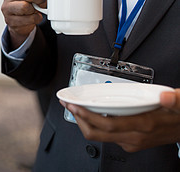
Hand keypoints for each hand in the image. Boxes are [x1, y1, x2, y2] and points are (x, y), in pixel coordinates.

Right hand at [1, 0, 46, 48]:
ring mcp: (7, 7)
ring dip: (36, 10)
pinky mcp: (10, 20)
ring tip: (37, 10)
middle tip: (43, 1)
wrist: (20, 20)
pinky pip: (27, 19)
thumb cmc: (28, 2)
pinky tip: (35, 16)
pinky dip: (35, 19)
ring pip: (26, 7)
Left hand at [60, 89, 179, 151]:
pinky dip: (96, 124)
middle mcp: (135, 137)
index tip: (75, 106)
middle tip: (69, 105)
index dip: (88, 116)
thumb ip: (174, 100)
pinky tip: (93, 113)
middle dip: (79, 120)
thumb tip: (167, 97)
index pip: (108, 125)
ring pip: (100, 136)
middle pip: (98, 134)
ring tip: (77, 107)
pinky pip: (107, 135)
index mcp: (143, 126)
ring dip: (86, 122)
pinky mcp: (130, 142)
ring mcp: (131, 142)